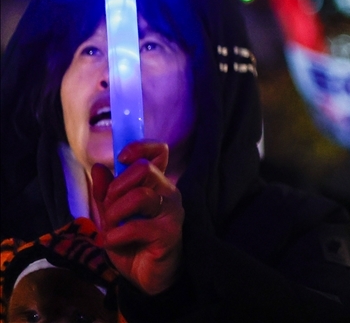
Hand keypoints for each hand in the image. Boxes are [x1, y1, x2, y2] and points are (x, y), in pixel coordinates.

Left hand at [92, 140, 184, 295]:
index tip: (120, 159)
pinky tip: (112, 243)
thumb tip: (100, 168)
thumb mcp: (111, 218)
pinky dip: (116, 235)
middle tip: (110, 209)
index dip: (140, 147)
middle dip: (117, 188)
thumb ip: (105, 194)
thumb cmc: (132, 245)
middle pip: (145, 168)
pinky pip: (137, 225)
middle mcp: (168, 193)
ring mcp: (171, 211)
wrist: (145, 279)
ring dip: (115, 212)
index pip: (158, 152)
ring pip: (141, 194)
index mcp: (155, 185)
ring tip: (111, 229)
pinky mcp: (170, 232)